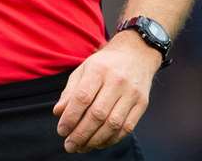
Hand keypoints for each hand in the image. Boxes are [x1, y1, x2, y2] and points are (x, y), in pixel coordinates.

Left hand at [53, 33, 160, 152]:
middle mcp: (116, 82)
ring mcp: (132, 94)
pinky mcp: (142, 104)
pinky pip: (127, 127)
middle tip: (69, 145)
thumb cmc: (105, 63)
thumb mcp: (83, 69)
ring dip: (96, 140)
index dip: (71, 117)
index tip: (61, 131)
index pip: (82, 98)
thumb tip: (58, 113)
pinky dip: (112, 139)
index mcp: (98, 70)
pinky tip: (100, 143)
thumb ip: (70, 91)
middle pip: (98, 114)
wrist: (136, 54)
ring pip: (113, 124)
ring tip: (82, 147)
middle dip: (81, 133)